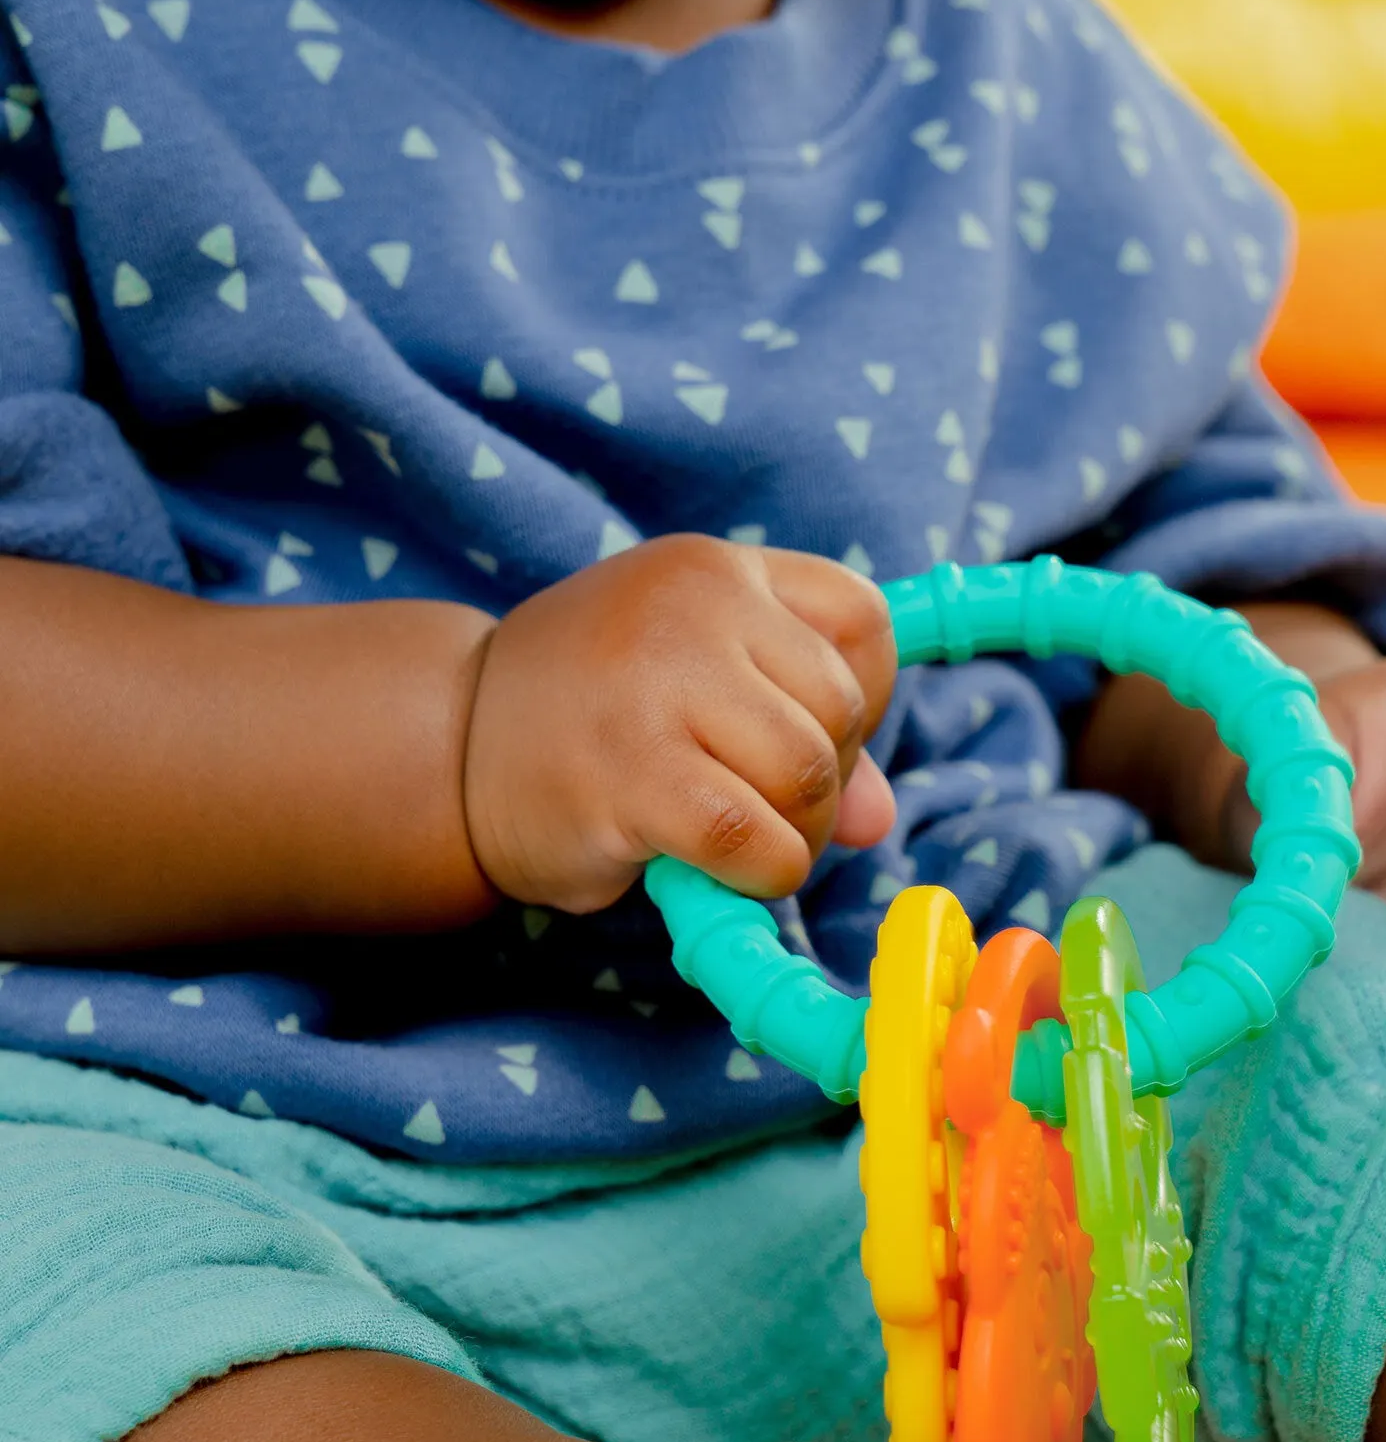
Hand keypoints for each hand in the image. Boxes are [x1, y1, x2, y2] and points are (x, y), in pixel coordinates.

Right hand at [463, 537, 896, 911]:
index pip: (862, 623)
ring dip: (794, 834)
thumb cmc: (590, 719)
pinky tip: (714, 872)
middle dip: (823, 783)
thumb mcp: (700, 688)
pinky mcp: (633, 772)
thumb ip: (798, 731)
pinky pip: (754, 837)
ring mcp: (659, 683)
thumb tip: (882, 821)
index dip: (863, 699)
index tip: (806, 738)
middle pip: (840, 709)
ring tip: (735, 840)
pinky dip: (760, 873)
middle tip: (757, 805)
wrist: (446, 748)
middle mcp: (693, 605)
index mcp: (717, 569)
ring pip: (808, 774)